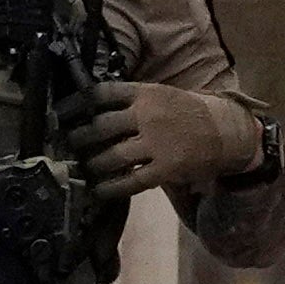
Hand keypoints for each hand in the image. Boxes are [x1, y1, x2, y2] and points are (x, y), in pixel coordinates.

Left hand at [66, 79, 262, 199]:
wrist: (226, 131)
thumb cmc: (185, 112)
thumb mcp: (159, 95)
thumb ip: (129, 101)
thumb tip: (88, 110)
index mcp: (145, 94)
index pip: (101, 93)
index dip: (75, 104)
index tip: (58, 113)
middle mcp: (148, 116)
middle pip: (100, 127)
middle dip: (78, 138)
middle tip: (68, 144)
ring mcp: (157, 143)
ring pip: (112, 156)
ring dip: (92, 164)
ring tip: (84, 167)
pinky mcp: (167, 168)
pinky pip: (131, 180)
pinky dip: (111, 187)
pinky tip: (99, 190)